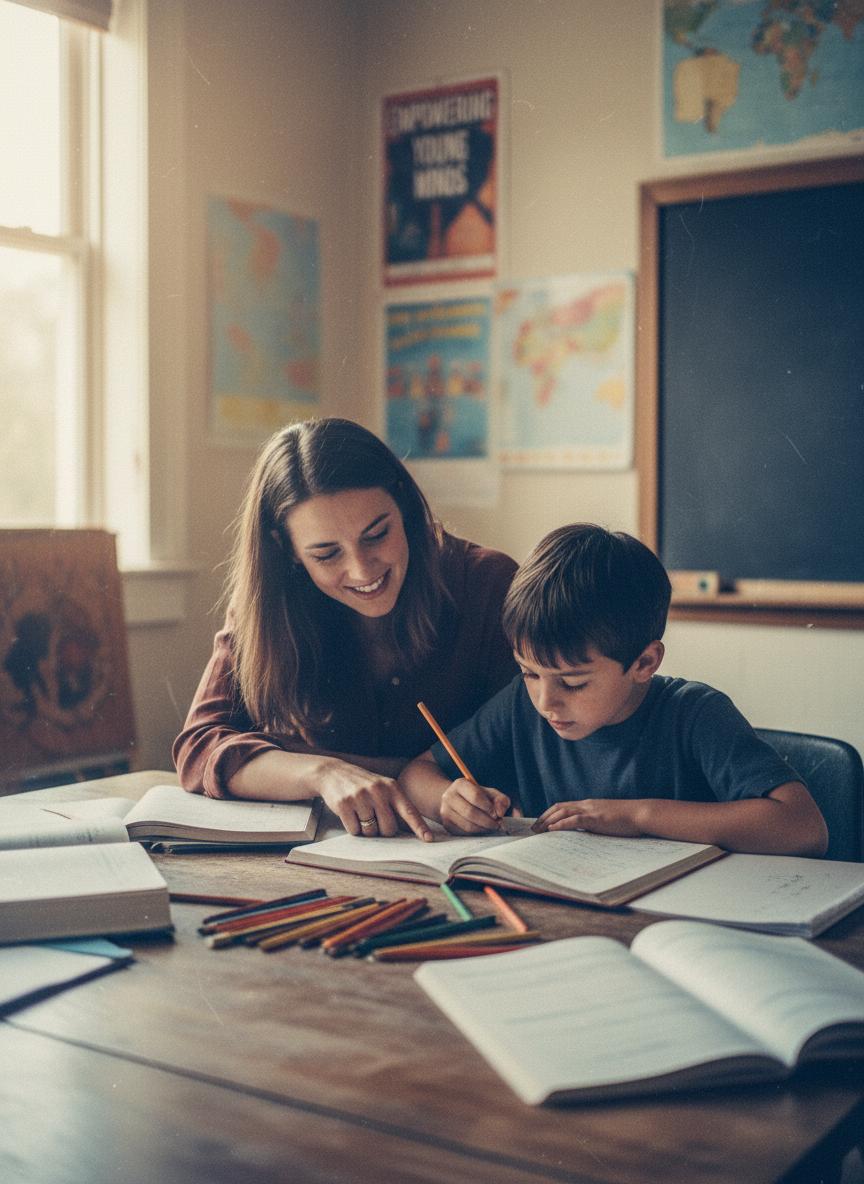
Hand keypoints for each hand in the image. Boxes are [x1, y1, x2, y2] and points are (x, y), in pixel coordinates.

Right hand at [319, 759, 432, 840]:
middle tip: (374, 818)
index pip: (409, 811)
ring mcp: (361, 797)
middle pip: (389, 829)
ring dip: (366, 829)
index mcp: (392, 787)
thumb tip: (409, 831)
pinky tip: (349, 813)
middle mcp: (378, 791)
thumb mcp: (383, 787)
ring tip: (360, 812)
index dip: (419, 827)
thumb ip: (396, 805)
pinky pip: (354, 831)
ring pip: (371, 832)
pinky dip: (353, 828)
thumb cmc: (364, 785)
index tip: (429, 839)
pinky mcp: (344, 804)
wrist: (334, 772)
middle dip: (382, 830)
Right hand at [440, 778, 510, 834]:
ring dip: (484, 828)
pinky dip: (477, 832)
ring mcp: (446, 811)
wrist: (458, 802)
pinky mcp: (447, 824)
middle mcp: (449, 797)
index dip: (488, 807)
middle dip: (487, 821)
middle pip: (470, 812)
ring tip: (492, 826)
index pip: (475, 796)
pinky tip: (483, 828)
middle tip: (498, 824)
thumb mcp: (490, 794)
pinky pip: (465, 832)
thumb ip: (500, 800)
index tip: (497, 814)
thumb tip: (500, 812)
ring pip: (468, 825)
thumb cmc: (478, 797)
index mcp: (460, 784)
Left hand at [532, 798, 646, 837]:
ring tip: (537, 831)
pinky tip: (552, 829)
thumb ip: (593, 823)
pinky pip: (574, 820)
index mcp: (588, 805)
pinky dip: (561, 824)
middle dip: (543, 817)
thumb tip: (584, 833)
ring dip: (548, 821)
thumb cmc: (626, 819)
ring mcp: (590, 810)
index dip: (549, 814)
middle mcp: (586, 804)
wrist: (640, 814)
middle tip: (533, 829)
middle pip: (558, 808)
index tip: (540, 823)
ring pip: (563, 812)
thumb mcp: (605, 819)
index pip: (563, 806)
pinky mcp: (596, 818)